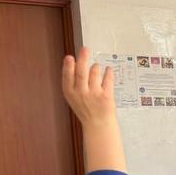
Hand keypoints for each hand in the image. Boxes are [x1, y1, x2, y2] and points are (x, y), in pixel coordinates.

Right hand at [62, 47, 125, 171]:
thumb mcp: (74, 98)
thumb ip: (73, 83)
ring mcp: (94, 94)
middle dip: (83, 59)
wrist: (98, 125)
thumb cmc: (86, 110)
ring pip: (95, 73)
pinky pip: (108, 79)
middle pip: (81, 72)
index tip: (69, 57)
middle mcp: (81, 93)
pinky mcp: (106, 96)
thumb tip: (75, 63)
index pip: (67, 77)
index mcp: (70, 93)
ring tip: (97, 67)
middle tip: (85, 49)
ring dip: (96, 67)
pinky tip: (108, 69)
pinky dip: (108, 73)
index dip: (68, 66)